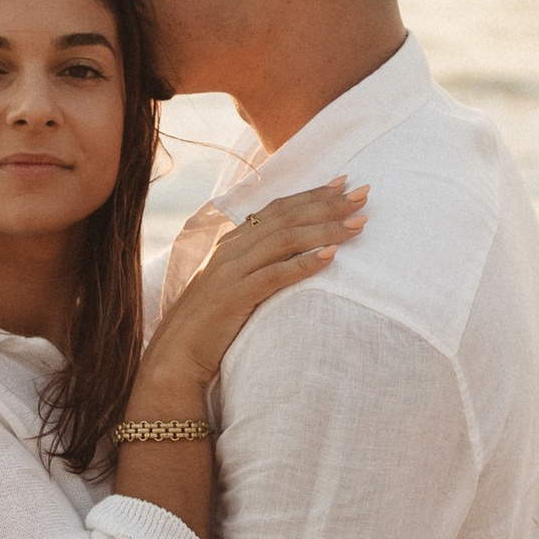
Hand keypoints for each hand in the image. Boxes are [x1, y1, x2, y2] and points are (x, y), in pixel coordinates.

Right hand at [140, 182, 365, 396]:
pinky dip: (304, 263)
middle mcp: (231, 250)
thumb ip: (254, 266)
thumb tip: (290, 256)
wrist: (176, 354)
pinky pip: (274, 275)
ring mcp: (231, 271)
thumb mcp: (232, 286)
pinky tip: (330, 255)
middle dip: (327, 205)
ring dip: (324, 228)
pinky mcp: (235, 296)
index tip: (343, 184)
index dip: (311, 195)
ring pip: (284, 239)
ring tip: (357, 224)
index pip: (277, 210)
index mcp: (231, 244)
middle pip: (286, 218)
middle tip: (363, 195)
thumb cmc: (208, 324)